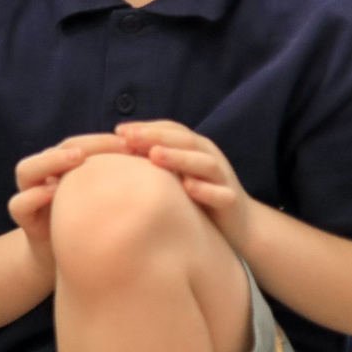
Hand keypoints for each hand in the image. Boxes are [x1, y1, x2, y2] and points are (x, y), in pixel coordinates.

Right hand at [6, 134, 131, 276]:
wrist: (69, 266)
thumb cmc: (97, 231)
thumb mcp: (111, 207)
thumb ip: (124, 188)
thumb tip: (165, 171)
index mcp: (68, 169)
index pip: (83, 143)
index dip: (106, 141)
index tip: (137, 144)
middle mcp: (47, 176)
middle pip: (58, 148)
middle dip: (87, 145)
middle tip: (119, 145)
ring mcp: (31, 195)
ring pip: (27, 169)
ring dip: (51, 161)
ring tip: (78, 160)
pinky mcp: (23, 220)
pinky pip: (19, 204)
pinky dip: (35, 198)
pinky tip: (55, 195)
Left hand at [119, 120, 253, 247]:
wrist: (239, 224)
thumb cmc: (197, 194)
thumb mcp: (174, 174)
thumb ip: (152, 160)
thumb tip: (112, 151)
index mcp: (194, 147)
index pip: (171, 129)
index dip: (147, 127)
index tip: (119, 130)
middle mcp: (210, 157)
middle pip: (186, 140)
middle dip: (157, 136)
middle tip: (130, 136)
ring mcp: (222, 179)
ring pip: (205, 163)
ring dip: (179, 158)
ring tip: (154, 155)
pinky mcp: (231, 201)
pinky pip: (221, 195)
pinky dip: (206, 190)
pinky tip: (188, 188)